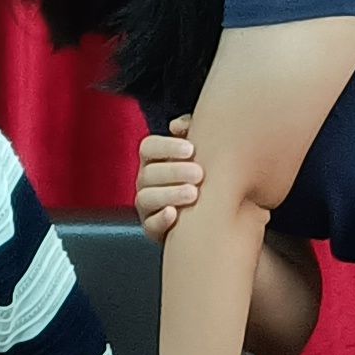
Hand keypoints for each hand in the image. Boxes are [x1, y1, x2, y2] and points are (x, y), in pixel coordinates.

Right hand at [135, 119, 204, 236]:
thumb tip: (177, 126)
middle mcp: (145, 181)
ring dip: (169, 194)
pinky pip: (150, 225)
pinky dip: (161, 219)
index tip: (190, 149)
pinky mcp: (152, 228)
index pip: (149, 147)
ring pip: (146, 198)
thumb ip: (191, 131)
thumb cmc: (203, 176)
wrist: (210, 215)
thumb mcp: (200, 151)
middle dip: (174, 172)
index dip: (167, 146)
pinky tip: (175, 214)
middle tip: (199, 173)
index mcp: (154, 160)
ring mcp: (147, 206)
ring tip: (193, 194)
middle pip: (149, 172)